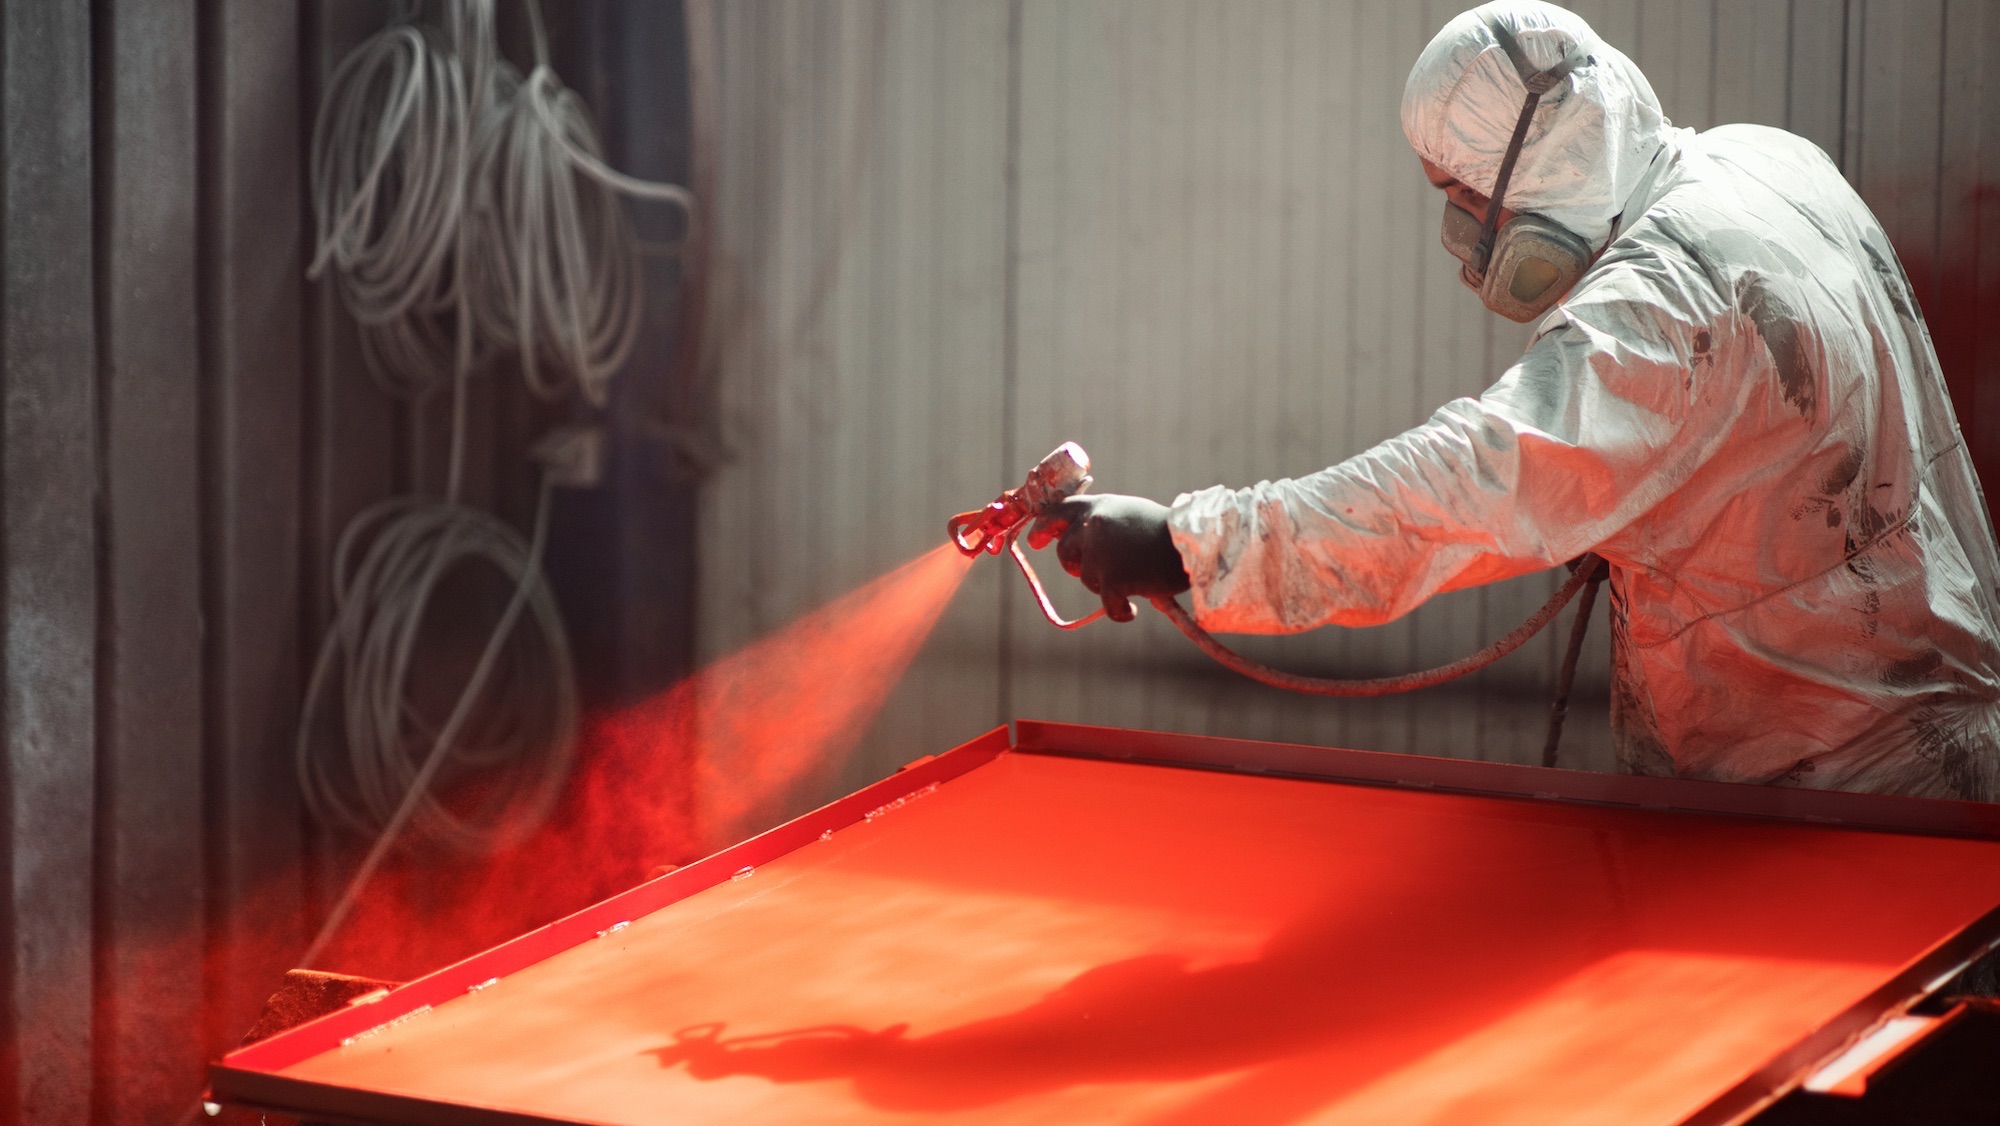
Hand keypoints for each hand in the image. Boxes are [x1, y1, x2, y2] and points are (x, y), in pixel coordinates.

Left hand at [1028, 494, 1189, 621]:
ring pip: (1088, 579)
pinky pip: (1107, 604)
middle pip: (1066, 553)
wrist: (1193, 544)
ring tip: (1136, 576)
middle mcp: (1093, 527)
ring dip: (1107, 584)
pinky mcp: (1113, 579)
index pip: (1056, 512)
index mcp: (1097, 507)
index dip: (1043, 528)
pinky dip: (1120, 610)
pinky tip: (1132, 610)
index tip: (1035, 541)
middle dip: (1078, 565)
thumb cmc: (1166, 530)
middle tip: (1101, 570)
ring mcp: (1101, 554)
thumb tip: (1080, 540)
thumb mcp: (1129, 512)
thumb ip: (1103, 521)